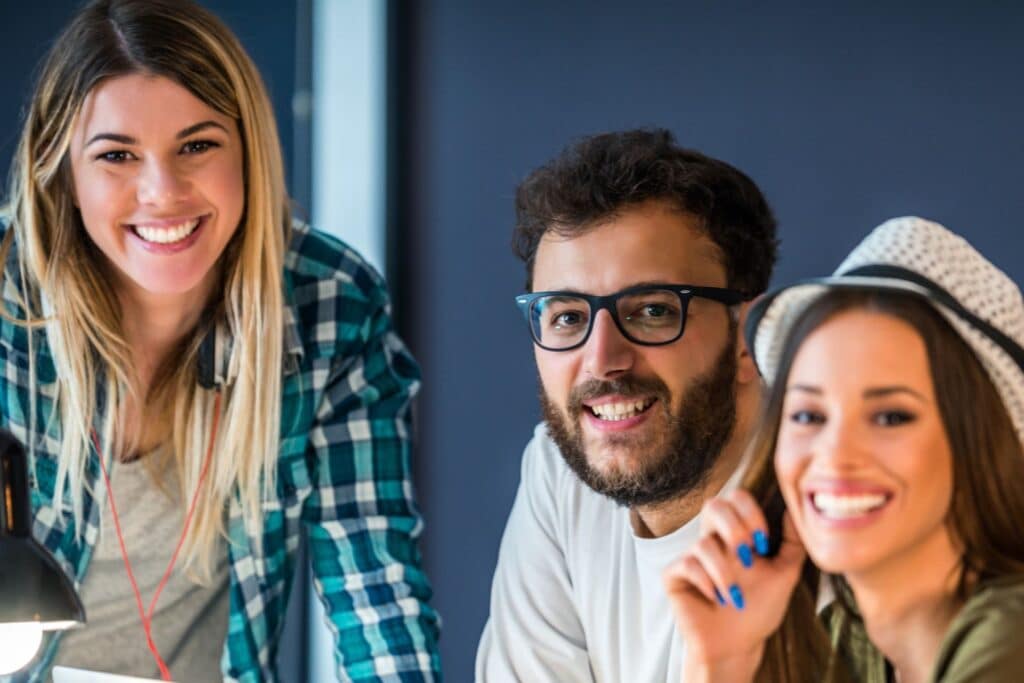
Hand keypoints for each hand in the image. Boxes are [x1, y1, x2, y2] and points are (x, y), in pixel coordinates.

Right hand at [662, 489, 805, 678]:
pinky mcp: (674, 576)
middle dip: (733, 528)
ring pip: (703, 543)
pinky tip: (716, 598)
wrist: (738, 646)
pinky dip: (706, 582)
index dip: (750, 512)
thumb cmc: (759, 610)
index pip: (736, 499)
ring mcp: (691, 557)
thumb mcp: (784, 575)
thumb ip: (792, 543)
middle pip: (713, 505)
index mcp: (736, 535)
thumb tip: (794, 511)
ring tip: (736, 596)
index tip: (763, 542)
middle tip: (747, 556)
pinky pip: (686, 565)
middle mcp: (712, 541)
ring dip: (725, 572)